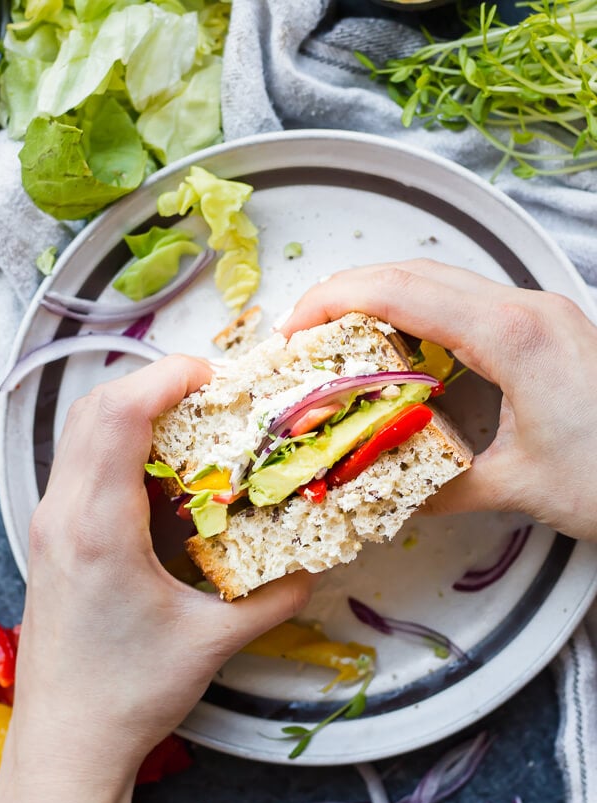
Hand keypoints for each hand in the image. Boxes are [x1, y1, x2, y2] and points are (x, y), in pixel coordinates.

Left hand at [0, 354, 311, 802]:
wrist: (68, 740)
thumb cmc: (129, 694)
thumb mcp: (213, 642)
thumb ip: (275, 596)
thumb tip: (314, 561)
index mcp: (99, 529)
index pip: (119, 416)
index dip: (166, 379)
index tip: (213, 375)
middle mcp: (64, 514)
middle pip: (93, 407)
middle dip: (153, 385)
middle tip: (211, 397)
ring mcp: (51, 524)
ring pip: (83, 431)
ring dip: (135, 413)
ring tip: (192, 428)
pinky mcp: (54, 538)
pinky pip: (82, 464)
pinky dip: (122, 448)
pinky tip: (165, 478)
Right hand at [282, 259, 596, 541]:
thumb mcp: (519, 488)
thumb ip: (440, 486)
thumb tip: (384, 494)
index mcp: (514, 336)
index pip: (403, 291)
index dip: (335, 301)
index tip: (291, 329)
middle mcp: (526, 308)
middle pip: (416, 273)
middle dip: (348, 294)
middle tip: (303, 334)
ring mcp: (540, 313)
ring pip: (441, 282)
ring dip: (383, 301)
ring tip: (339, 340)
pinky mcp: (546, 329)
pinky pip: (466, 304)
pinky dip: (419, 316)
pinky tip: (400, 349)